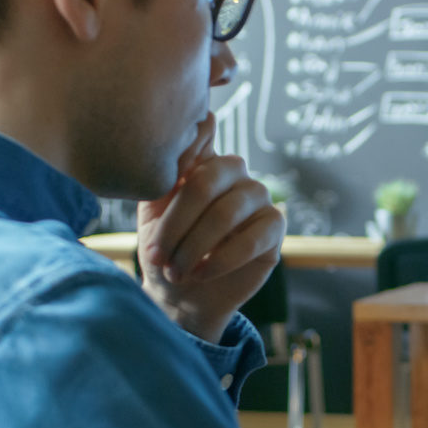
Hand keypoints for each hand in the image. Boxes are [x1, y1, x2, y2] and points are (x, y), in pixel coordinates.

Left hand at [137, 115, 284, 341]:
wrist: (181, 296)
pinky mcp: (275, 226)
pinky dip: (221, 260)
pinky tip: (201, 274)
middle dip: (176, 224)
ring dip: (194, 247)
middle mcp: (233, 171)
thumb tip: (191, 130)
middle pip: (206, 181)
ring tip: (177, 271)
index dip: (184, 149)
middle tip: (158, 255)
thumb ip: (165, 174)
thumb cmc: (164, 250)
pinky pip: (251, 238)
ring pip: (226, 213)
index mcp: (202, 160)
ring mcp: (257, 196)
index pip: (202, 131)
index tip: (164, 184)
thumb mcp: (152, 213)